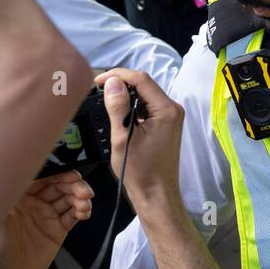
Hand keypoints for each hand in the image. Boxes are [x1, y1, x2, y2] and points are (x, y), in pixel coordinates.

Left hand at [0, 171, 93, 268]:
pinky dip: (81, 212)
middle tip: (83, 190)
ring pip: (68, 199)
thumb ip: (6, 194)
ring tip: (85, 204)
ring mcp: (45, 216)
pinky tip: (84, 213)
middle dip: (73, 185)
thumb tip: (8, 169)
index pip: (40, 176)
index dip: (57, 172)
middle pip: (58, 186)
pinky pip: (73, 216)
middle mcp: (32, 203)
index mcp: (17, 196)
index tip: (70, 173)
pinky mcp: (57, 230)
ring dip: (80, 198)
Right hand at [95, 69, 184, 206]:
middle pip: (145, 84)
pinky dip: (132, 106)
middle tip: (97, 90)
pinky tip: (118, 114)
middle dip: (121, 84)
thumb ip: (117, 107)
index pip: (141, 79)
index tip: (97, 81)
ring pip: (145, 95)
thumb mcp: (122, 137)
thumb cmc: (140, 171)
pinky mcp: (166, 124)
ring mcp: (170, 117)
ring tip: (104, 100)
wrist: (156, 193)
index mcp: (166, 110)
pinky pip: (148, 107)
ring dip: (126, 95)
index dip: (118, 75)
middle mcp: (172, 109)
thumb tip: (112, 82)